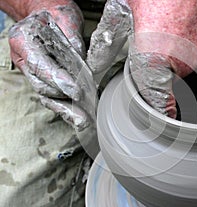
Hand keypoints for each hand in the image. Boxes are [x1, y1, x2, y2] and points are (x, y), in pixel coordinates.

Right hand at [8, 1, 88, 130]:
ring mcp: (32, 71)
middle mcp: (24, 58)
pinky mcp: (43, 78)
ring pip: (46, 95)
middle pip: (41, 86)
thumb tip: (84, 67)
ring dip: (65, 110)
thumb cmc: (56, 13)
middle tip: (82, 113)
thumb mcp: (66, 20)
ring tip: (81, 121)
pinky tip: (77, 117)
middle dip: (63, 101)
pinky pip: (52, 95)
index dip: (57, 79)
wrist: (47, 13)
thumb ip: (72, 44)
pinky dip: (65, 106)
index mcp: (24, 41)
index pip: (39, 65)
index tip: (75, 89)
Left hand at [87, 0, 196, 118]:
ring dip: (172, 57)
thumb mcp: (119, 15)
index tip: (161, 121)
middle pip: (165, 80)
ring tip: (165, 30)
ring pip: (180, 67)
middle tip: (151, 42)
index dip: (158, 113)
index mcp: (154, 59)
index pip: (158, 101)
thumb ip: (106, 47)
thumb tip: (93, 67)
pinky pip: (195, 57)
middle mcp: (181, 63)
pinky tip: (178, 29)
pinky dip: (187, 49)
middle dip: (156, 68)